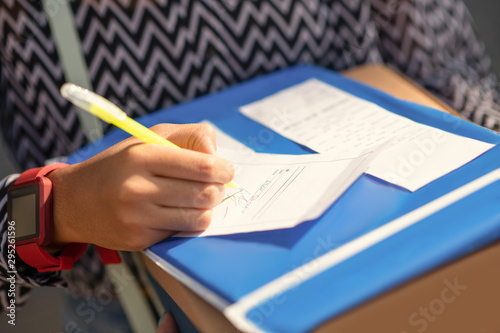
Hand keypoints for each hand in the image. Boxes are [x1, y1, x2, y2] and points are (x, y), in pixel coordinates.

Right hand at [47, 123, 233, 250]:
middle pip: (206, 194)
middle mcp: (139, 188)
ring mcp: (138, 218)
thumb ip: (189, 137)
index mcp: (144, 156)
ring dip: (207, 208)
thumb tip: (218, 158)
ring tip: (198, 199)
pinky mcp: (139, 240)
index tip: (226, 170)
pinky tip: (175, 212)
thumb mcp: (149, 138)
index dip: (224, 170)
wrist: (76, 201)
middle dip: (219, 190)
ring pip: (200, 218)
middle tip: (215, 186)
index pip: (204, 166)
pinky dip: (187, 222)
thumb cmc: (121, 165)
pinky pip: (182, 232)